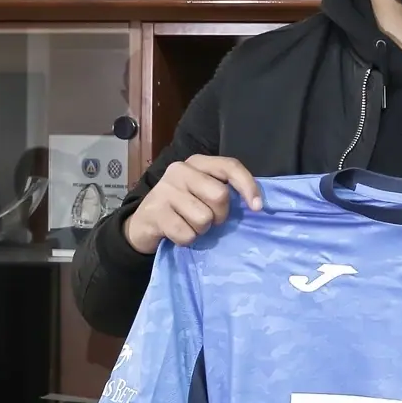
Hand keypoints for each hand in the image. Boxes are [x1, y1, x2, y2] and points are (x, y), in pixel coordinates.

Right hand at [123, 154, 262, 253]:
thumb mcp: (202, 192)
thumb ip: (224, 190)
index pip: (230, 166)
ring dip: (201, 230)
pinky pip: (187, 234)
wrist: (144, 223)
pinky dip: (186, 240)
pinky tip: (175, 232)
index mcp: (197, 162)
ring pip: (204, 218)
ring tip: (188, 224)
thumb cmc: (182, 208)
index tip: (257, 207)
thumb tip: (256, 204)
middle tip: (209, 219)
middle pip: (219, 196)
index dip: (247, 186)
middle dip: (220, 215)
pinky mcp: (155, 212)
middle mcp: (180, 170)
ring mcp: (165, 189)